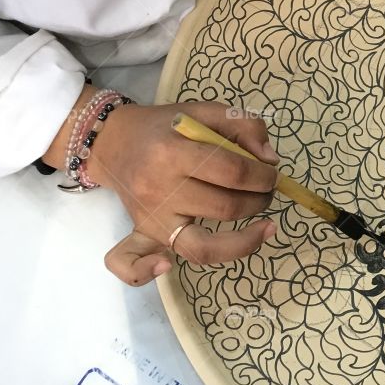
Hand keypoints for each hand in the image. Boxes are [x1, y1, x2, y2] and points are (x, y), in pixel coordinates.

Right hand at [83, 102, 278, 285]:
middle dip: (259, 201)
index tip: (272, 173)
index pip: (232, 172)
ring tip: (264, 225)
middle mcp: (160, 188)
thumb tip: (270, 159)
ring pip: (202, 246)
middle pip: (224, 208)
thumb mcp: (203, 111)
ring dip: (243, 240)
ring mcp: (151, 216)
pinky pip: (133, 262)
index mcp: (174, 152)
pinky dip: (144, 272)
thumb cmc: (165, 127)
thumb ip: (243, 124)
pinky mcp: (144, 232)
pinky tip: (166, 267)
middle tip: (266, 191)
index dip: (263, 176)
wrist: (113, 141)